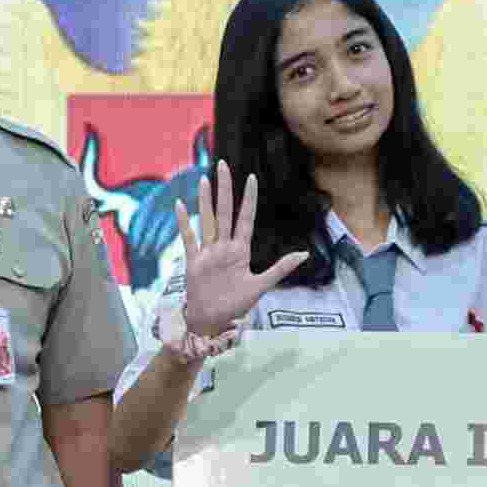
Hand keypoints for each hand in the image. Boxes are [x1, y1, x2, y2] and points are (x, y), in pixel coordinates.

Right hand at [179, 163, 312, 339]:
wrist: (212, 322)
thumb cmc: (235, 305)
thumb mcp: (261, 286)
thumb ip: (280, 268)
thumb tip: (305, 254)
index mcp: (240, 250)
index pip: (245, 218)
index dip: (248, 199)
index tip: (252, 178)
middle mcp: (223, 246)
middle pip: (224, 212)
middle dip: (225, 189)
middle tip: (223, 165)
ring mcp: (208, 253)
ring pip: (207, 221)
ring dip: (205, 201)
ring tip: (205, 180)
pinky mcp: (194, 262)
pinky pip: (189, 239)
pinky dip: (184, 223)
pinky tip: (180, 205)